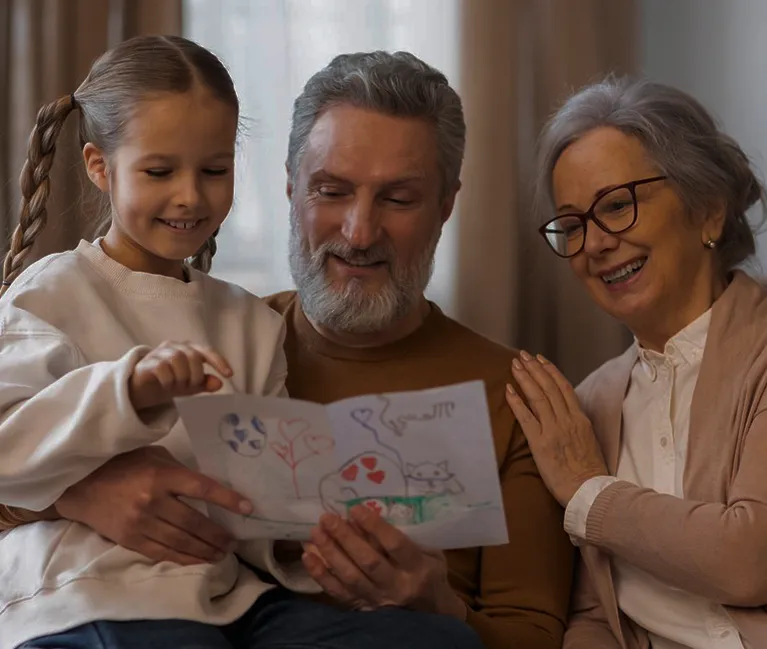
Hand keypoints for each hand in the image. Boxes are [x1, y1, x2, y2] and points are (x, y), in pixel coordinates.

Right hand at [55, 446, 252, 564]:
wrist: (81, 485)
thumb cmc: (123, 464)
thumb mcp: (155, 457)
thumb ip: (180, 472)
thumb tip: (210, 488)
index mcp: (162, 474)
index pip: (202, 487)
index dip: (227, 499)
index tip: (248, 508)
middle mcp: (152, 499)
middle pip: (194, 522)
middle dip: (217, 535)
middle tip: (234, 542)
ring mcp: (140, 522)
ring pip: (180, 541)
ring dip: (204, 550)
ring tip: (222, 554)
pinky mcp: (129, 539)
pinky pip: (161, 553)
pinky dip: (183, 558)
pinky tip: (198, 560)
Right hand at [130, 341, 231, 410]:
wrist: (141, 389)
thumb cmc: (169, 382)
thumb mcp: (190, 385)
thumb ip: (204, 383)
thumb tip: (219, 383)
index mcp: (188, 349)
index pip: (206, 351)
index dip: (218, 361)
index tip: (229, 375)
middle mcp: (174, 346)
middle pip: (192, 355)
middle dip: (196, 375)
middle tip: (190, 387)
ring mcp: (159, 352)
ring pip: (177, 358)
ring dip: (181, 376)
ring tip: (177, 387)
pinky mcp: (146, 362)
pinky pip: (162, 367)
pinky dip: (168, 379)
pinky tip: (166, 385)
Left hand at [301, 507, 465, 618]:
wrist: (432, 612)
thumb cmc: (431, 571)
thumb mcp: (430, 551)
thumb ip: (407, 534)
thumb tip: (371, 509)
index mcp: (418, 568)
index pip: (395, 545)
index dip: (375, 526)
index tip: (356, 509)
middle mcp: (397, 586)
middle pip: (368, 562)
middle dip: (346, 538)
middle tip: (328, 518)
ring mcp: (378, 599)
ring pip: (350, 577)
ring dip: (330, 553)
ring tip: (316, 532)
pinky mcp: (363, 607)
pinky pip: (338, 592)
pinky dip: (321, 574)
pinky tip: (308, 556)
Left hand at [504, 350, 607, 506]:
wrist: (590, 491)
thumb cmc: (589, 472)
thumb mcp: (588, 442)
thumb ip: (577, 426)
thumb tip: (566, 416)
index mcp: (580, 419)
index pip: (564, 388)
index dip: (551, 371)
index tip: (540, 359)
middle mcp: (567, 420)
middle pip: (549, 387)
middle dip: (535, 368)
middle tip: (522, 355)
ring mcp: (553, 429)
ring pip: (538, 396)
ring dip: (525, 378)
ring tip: (514, 364)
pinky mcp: (540, 442)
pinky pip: (526, 417)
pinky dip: (516, 401)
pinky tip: (508, 389)